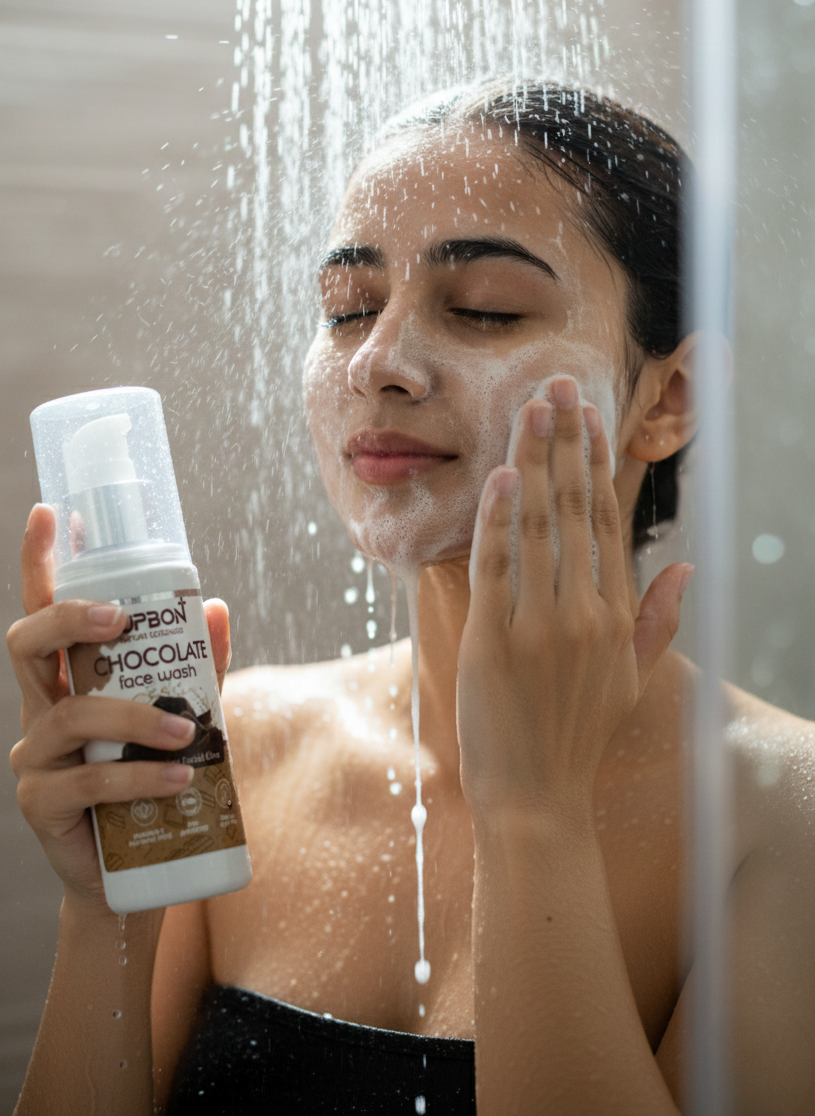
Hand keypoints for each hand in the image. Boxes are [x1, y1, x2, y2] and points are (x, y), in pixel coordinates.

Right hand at [7, 504, 231, 910]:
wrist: (137, 872)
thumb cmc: (154, 780)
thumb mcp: (181, 716)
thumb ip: (194, 667)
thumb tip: (213, 605)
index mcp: (69, 678)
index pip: (44, 610)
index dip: (39, 562)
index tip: (49, 512)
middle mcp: (41, 708)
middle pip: (27, 642)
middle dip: (70, 616)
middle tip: (121, 618)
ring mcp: (34, 756)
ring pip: (70, 714)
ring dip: (134, 717)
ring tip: (189, 732)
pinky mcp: (41, 804)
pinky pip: (85, 782)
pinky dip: (138, 775)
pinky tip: (179, 776)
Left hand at [457, 377, 691, 818]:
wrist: (537, 799)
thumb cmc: (579, 736)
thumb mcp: (633, 679)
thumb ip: (659, 619)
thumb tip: (686, 565)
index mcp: (614, 614)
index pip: (606, 521)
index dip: (597, 463)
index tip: (589, 415)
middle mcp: (584, 612)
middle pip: (575, 509)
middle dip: (565, 440)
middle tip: (556, 383)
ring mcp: (541, 626)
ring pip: (538, 526)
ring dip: (533, 461)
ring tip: (530, 408)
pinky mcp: (496, 641)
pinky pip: (498, 568)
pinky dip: (498, 520)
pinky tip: (500, 476)